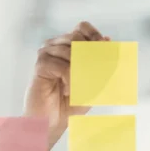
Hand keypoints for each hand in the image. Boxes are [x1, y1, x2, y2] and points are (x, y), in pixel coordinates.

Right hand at [24, 21, 108, 149]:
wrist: (51, 122)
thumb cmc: (70, 104)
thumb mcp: (92, 84)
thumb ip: (100, 64)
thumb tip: (108, 40)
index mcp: (67, 46)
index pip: (82, 28)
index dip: (94, 35)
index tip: (105, 48)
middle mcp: (55, 45)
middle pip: (77, 38)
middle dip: (90, 57)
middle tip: (92, 76)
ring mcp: (46, 53)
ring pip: (71, 52)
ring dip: (80, 72)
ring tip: (76, 89)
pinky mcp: (41, 65)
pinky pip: (63, 66)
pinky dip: (71, 80)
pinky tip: (68, 90)